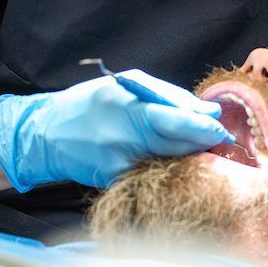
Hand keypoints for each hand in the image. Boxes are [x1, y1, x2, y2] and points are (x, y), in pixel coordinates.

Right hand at [0, 75, 231, 189]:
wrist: (46, 135)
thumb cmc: (88, 103)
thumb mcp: (125, 86)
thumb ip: (168, 96)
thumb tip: (208, 111)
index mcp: (126, 106)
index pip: (176, 120)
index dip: (204, 127)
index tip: (221, 127)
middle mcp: (123, 137)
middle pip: (178, 145)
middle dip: (203, 142)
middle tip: (218, 137)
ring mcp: (119, 162)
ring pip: (170, 162)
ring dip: (187, 155)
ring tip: (195, 144)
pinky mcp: (116, 180)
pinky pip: (152, 171)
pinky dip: (165, 164)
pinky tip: (167, 156)